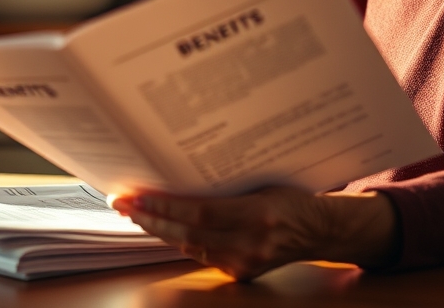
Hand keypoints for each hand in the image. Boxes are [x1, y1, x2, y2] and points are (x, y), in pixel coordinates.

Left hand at [110, 187, 400, 281]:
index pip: (200, 212)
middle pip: (188, 233)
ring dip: (159, 230)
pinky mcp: (242, 273)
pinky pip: (202, 256)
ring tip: (134, 212)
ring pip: (190, 247)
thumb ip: (227, 184)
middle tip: (122, 203)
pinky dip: (180, 240)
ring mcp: (245, 262)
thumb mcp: (264, 181)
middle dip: (150, 218)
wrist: (321, 231)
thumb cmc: (292, 197)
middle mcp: (250, 242)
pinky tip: (162, 227)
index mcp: (258, 213)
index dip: (165, 205)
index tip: (137, 194)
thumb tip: (180, 170)